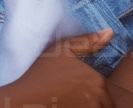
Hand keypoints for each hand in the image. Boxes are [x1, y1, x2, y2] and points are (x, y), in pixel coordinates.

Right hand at [0, 28, 116, 107]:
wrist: (22, 100)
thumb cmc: (40, 75)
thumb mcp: (62, 51)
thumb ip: (87, 41)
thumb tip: (109, 32)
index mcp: (97, 80)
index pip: (106, 92)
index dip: (94, 93)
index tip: (78, 91)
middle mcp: (96, 97)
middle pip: (105, 104)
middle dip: (94, 102)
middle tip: (74, 97)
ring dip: (88, 106)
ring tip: (70, 102)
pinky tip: (67, 106)